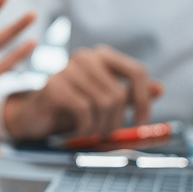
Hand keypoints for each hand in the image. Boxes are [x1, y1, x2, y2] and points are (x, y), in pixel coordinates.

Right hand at [3, 44, 164, 139]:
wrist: (33, 117)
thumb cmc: (70, 108)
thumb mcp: (102, 102)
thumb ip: (129, 95)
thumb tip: (159, 88)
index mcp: (100, 56)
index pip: (136, 71)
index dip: (143, 99)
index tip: (141, 121)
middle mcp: (85, 57)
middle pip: (118, 93)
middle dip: (116, 121)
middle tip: (107, 135)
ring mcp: (67, 69)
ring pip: (103, 102)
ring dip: (101, 127)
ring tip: (92, 135)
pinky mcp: (53, 86)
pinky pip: (84, 110)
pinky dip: (85, 128)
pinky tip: (79, 132)